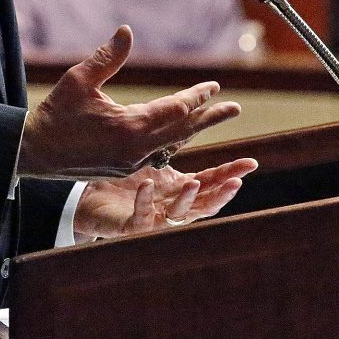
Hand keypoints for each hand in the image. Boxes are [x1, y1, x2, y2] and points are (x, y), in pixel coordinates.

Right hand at [17, 25, 242, 178]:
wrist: (33, 153)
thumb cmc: (55, 114)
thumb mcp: (79, 80)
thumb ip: (108, 57)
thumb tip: (126, 30)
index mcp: (129, 128)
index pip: (174, 109)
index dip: (196, 97)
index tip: (215, 86)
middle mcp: (136, 150)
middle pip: (182, 130)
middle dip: (209, 118)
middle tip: (235, 108)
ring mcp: (131, 162)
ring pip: (172, 143)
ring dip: (193, 129)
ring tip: (213, 117)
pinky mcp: (124, 168)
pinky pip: (158, 152)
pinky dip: (173, 139)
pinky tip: (181, 132)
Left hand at [73, 157, 258, 241]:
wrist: (87, 197)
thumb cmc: (121, 179)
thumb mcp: (153, 156)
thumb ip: (174, 140)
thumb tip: (196, 111)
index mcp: (179, 189)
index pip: (211, 182)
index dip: (231, 173)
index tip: (252, 162)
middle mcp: (171, 207)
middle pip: (204, 205)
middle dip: (222, 194)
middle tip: (236, 182)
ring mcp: (152, 218)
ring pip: (177, 217)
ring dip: (187, 200)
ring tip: (193, 182)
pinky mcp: (129, 226)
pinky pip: (140, 217)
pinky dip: (145, 201)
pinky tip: (147, 183)